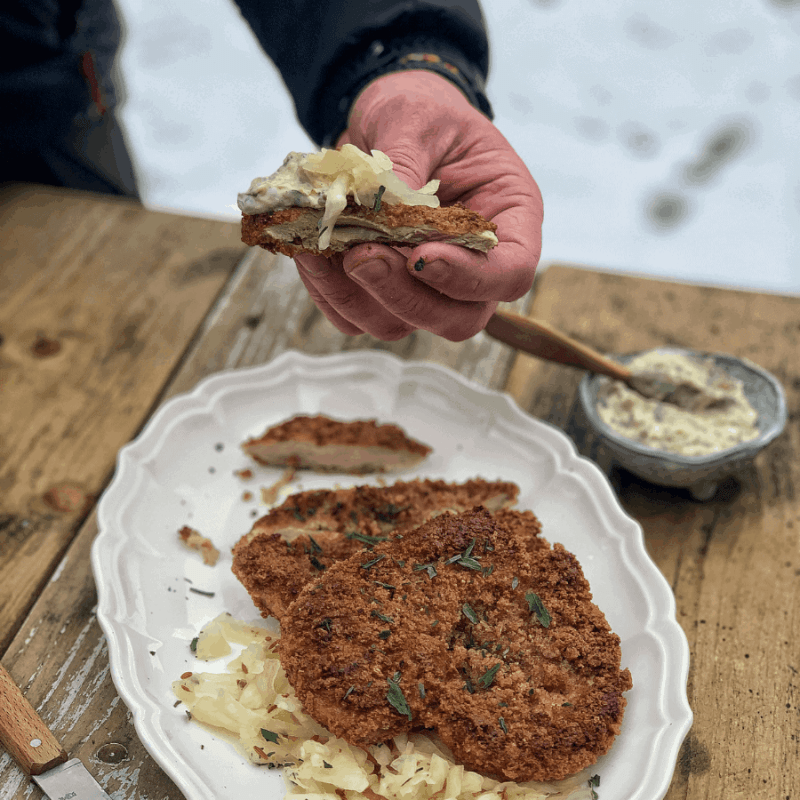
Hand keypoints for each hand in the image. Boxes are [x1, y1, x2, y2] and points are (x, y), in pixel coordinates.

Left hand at [294, 70, 542, 340]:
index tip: (420, 254)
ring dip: (358, 298)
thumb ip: (404, 164)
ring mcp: (427, 286)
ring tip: (325, 249)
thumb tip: (380, 207)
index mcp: (508, 219)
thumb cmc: (421, 113)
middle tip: (362, 255)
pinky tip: (310, 255)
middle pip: (457, 318)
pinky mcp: (381, 290)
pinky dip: (329, 294)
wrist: (387, 121)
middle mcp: (473, 265)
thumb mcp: (416, 119)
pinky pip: (355, 316)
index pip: (509, 274)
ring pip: (401, 325)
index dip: (469, 279)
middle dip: (406, 298)